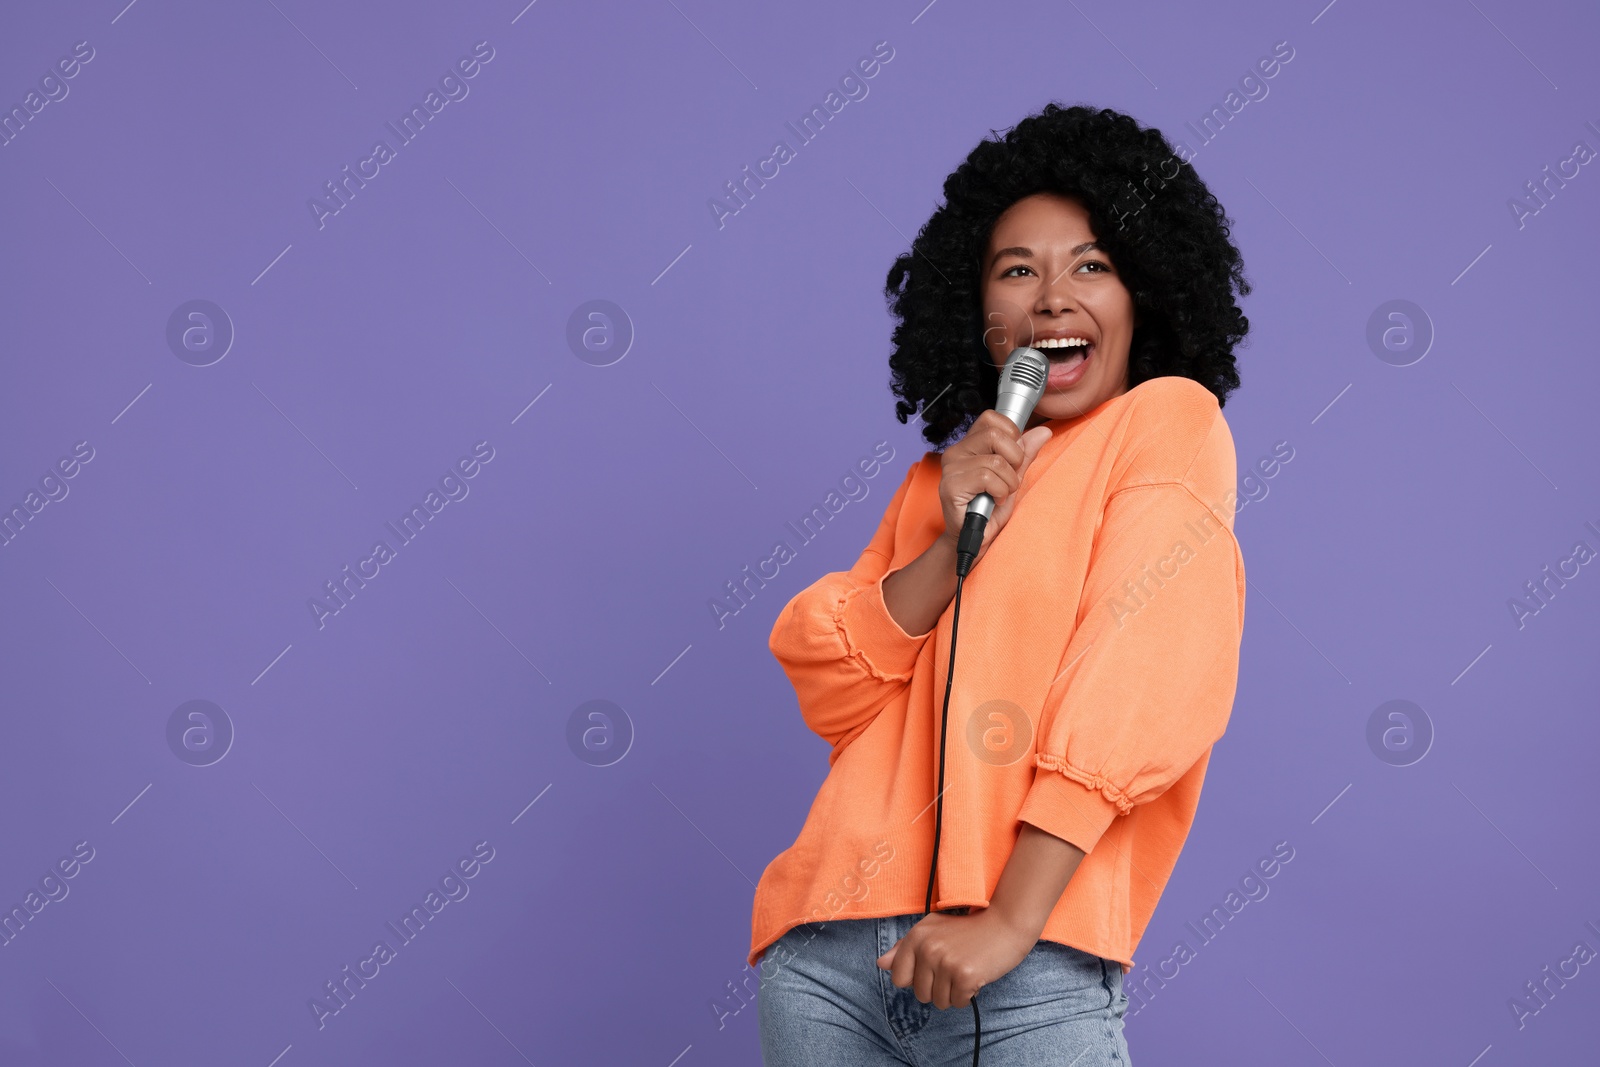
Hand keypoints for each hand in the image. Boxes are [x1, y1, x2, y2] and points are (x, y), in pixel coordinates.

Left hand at [876, 909, 1036, 1009]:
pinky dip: (968, 995)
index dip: (916, 979)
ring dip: (954, 992)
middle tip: (954, 966)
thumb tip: (881, 964)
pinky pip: (958, 1003)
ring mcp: (946, 962)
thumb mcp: (932, 930)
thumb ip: (904, 948)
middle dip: (938, 988)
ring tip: (965, 969)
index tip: (933, 968)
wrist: (1005, 923)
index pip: (899, 978)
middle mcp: (927, 949)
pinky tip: (976, 975)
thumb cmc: (969, 929)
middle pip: (920, 994)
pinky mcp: (965, 976)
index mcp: (916, 936)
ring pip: (939, 1002)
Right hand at [937, 411, 1052, 567]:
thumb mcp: (1013, 479)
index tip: (1013, 457)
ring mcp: (951, 468)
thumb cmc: (990, 512)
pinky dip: (999, 492)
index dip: (1010, 434)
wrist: (975, 541)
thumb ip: (1024, 455)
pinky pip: (987, 477)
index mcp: (970, 446)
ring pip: (995, 460)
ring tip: (1000, 495)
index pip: (991, 418)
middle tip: (1009, 479)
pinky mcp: (951, 485)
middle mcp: (956, 452)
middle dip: (1014, 459)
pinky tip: (993, 501)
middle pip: (995, 434)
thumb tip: (1043, 432)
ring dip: (1008, 483)